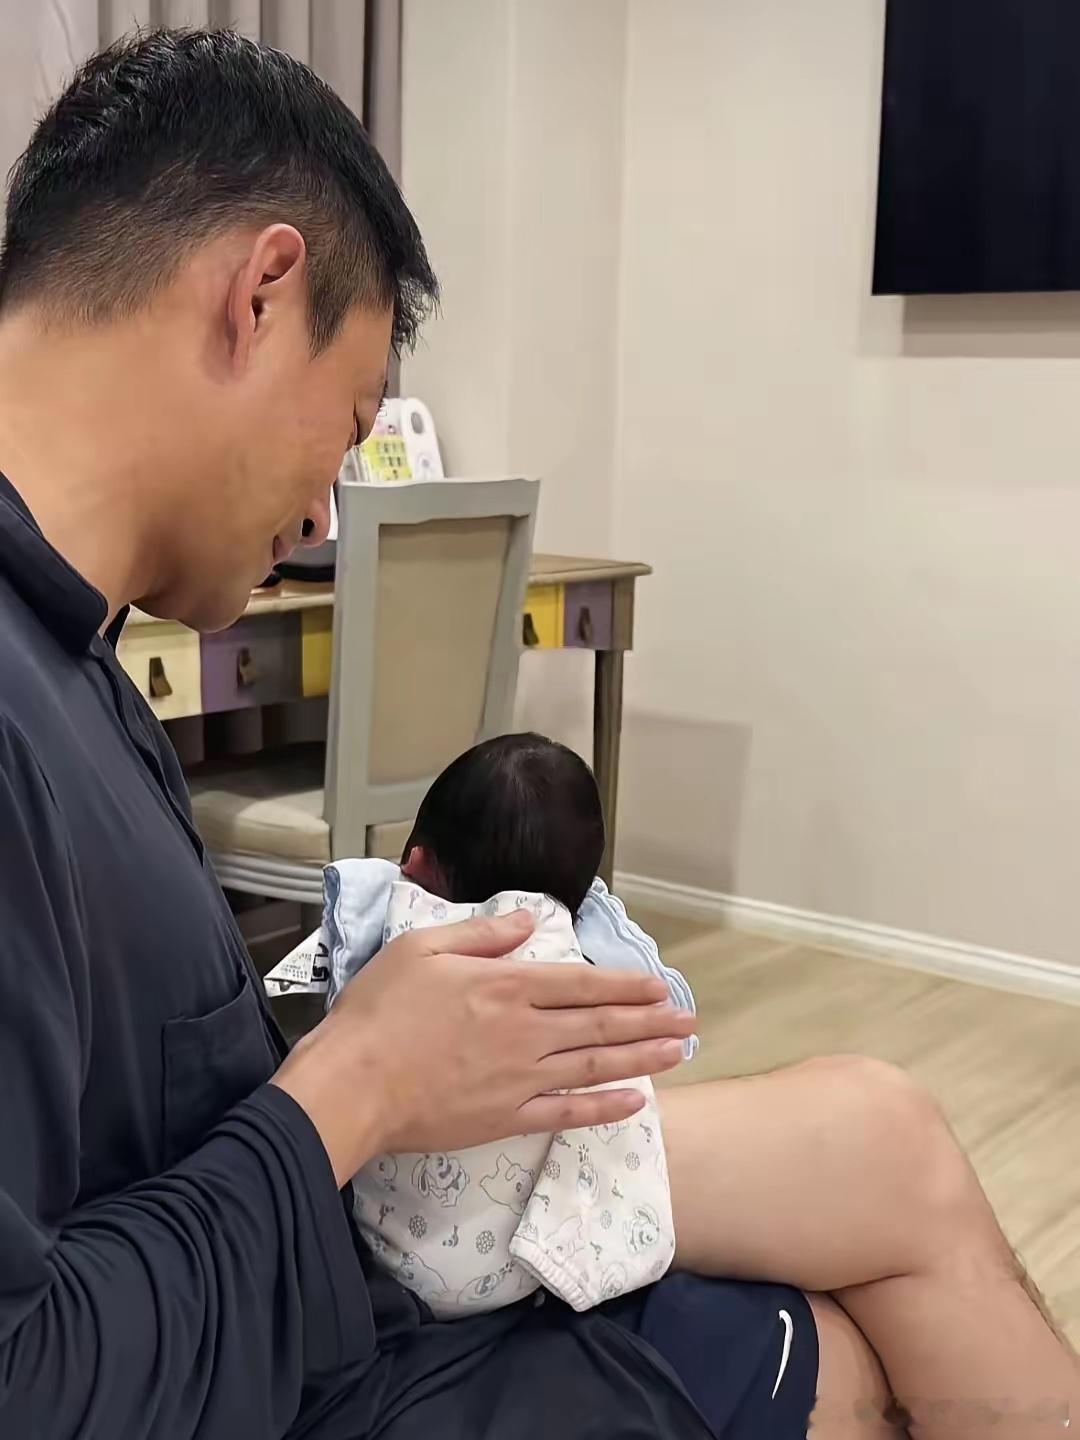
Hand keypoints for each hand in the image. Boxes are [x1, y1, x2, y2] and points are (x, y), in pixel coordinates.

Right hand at [272, 911, 694, 1185]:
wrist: (353, 1084)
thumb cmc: (380, 1012)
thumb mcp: (422, 948)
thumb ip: (481, 935)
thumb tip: (526, 922)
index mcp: (505, 986)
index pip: (581, 983)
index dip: (625, 985)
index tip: (659, 985)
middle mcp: (524, 1032)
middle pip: (600, 1025)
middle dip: (650, 1021)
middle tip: (689, 1020)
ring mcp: (520, 1079)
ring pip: (596, 1066)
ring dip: (643, 1058)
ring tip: (680, 1052)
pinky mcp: (507, 1118)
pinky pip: (569, 1113)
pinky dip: (606, 1108)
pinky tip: (636, 1101)